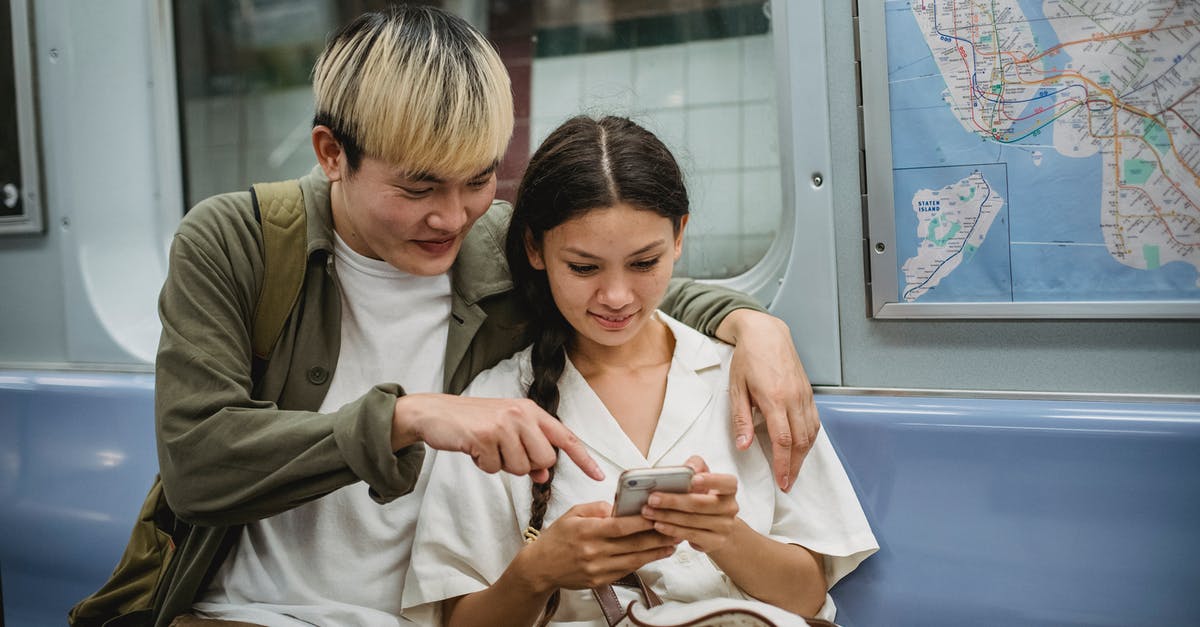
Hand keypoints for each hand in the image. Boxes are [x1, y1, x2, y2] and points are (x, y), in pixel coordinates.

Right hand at [391, 394, 602, 482]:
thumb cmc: (474, 423)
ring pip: (521, 468)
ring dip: (504, 466)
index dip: (583, 458)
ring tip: (488, 448)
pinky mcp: (485, 436)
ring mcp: (503, 424)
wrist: (436, 413)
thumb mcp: (507, 431)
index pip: (565, 437)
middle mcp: (521, 414)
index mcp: (530, 410)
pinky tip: (476, 449)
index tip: (599, 476)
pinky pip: (496, 468)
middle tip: (505, 453)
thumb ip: (529, 449)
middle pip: (544, 459)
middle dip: (527, 466)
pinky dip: (486, 465)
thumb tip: (545, 474)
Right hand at [518, 502, 678, 591]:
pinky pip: (626, 571)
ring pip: (634, 560)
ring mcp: (597, 569)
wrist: (540, 567)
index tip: (659, 514)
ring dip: (656, 552)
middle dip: (657, 537)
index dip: (642, 521)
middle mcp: (592, 551)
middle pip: (632, 545)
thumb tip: (620, 506)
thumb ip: (597, 508)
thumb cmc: (557, 538)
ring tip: (672, 543)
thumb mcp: (573, 514)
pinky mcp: (599, 581)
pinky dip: (642, 562)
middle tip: (676, 529)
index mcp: (586, 531)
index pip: (620, 526)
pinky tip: (653, 554)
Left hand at [639, 456, 738, 553]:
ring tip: (649, 512)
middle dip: (673, 501)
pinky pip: (690, 535)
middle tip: (652, 498)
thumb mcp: (703, 479)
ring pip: (692, 521)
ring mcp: (724, 527)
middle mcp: (730, 508)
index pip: (726, 482)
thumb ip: (696, 467)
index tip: (693, 478)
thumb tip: (689, 467)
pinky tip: (658, 525)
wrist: (719, 527)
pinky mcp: (715, 542)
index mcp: (729, 489)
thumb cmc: (706, 498)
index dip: (711, 480)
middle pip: (701, 504)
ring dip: (667, 516)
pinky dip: (672, 530)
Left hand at [718, 309, 818, 491]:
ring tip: (794, 471)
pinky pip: (814, 421)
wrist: (766, 333)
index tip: (781, 481)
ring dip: (804, 456)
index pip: (783, 440)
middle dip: (795, 467)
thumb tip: (743, 446)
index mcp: (774, 399)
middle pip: (801, 442)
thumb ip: (741, 419)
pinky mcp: (809, 392)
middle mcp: (794, 399)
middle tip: (788, 483)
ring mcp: (804, 395)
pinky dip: (810, 438)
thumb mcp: (736, 388)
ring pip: (811, 433)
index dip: (784, 464)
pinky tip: (802, 447)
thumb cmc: (748, 358)